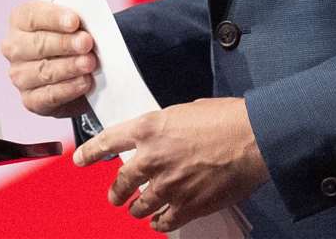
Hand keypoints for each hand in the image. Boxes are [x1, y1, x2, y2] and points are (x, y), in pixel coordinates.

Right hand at [0, 0, 97, 116]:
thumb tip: (87, 28)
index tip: (74, 21)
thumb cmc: (72, 38)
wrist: (74, 70)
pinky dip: (69, 88)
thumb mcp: (74, 23)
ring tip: (89, 63)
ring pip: (43, 71)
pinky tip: (84, 82)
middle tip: (86, 43)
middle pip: (37, 44)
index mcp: (21, 21)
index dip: (54, 18)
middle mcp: (15, 48)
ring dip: (69, 67)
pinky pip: (48, 95)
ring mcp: (20, 75)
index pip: (33, 16)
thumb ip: (78, 20)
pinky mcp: (30, 99)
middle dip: (65, 43)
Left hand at [73, 97, 268, 232]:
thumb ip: (166, 128)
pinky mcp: (185, 205)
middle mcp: (152, 159)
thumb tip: (162, 139)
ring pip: (138, 207)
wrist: (254, 138)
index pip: (107, 141)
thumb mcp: (187, 111)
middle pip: (120, 183)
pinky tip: (159, 221)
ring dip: (137, 209)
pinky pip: (162, 222)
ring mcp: (167, 186)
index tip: (81, 160)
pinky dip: (159, 223)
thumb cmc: (227, 118)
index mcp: (150, 128)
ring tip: (139, 210)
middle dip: (116, 192)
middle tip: (117, 195)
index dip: (90, 152)